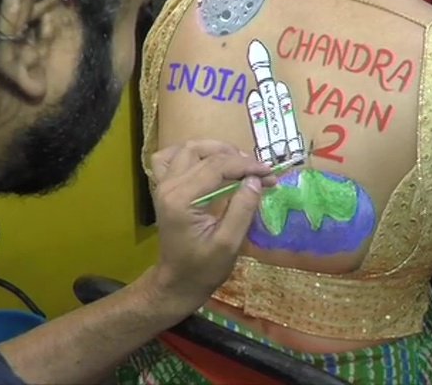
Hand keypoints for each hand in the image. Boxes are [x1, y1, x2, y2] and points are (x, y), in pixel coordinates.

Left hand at [148, 140, 275, 311]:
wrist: (177, 282)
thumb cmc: (203, 268)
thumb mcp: (229, 243)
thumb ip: (242, 209)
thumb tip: (256, 179)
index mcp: (182, 199)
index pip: (217, 167)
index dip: (246, 165)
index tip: (270, 173)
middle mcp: (168, 186)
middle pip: (203, 153)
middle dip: (234, 156)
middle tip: (257, 170)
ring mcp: (162, 185)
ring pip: (187, 149)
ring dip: (214, 150)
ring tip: (238, 162)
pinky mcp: (163, 188)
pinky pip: (169, 158)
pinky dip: (189, 154)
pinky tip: (207, 160)